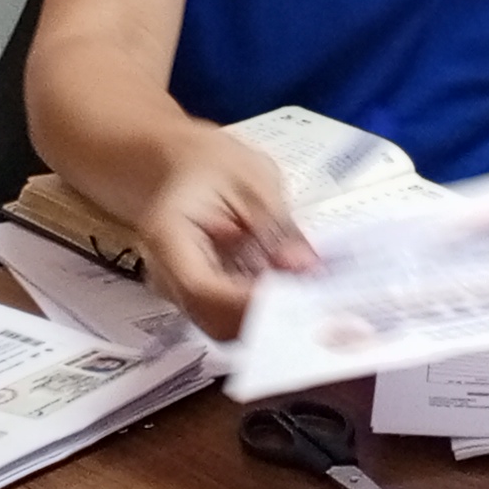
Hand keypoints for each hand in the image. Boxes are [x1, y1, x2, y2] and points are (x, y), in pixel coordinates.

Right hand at [135, 131, 314, 340]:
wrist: (175, 162)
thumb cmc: (207, 162)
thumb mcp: (250, 176)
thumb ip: (276, 224)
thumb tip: (305, 267)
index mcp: (166, 236)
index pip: (203, 289)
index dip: (252, 303)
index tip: (301, 300)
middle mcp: (165, 275)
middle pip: (215, 320)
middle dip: (270, 320)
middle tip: (322, 304)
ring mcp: (180, 292)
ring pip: (225, 327)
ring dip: (271, 322)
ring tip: (315, 300)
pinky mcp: (200, 298)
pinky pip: (230, 317)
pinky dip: (265, 314)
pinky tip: (296, 295)